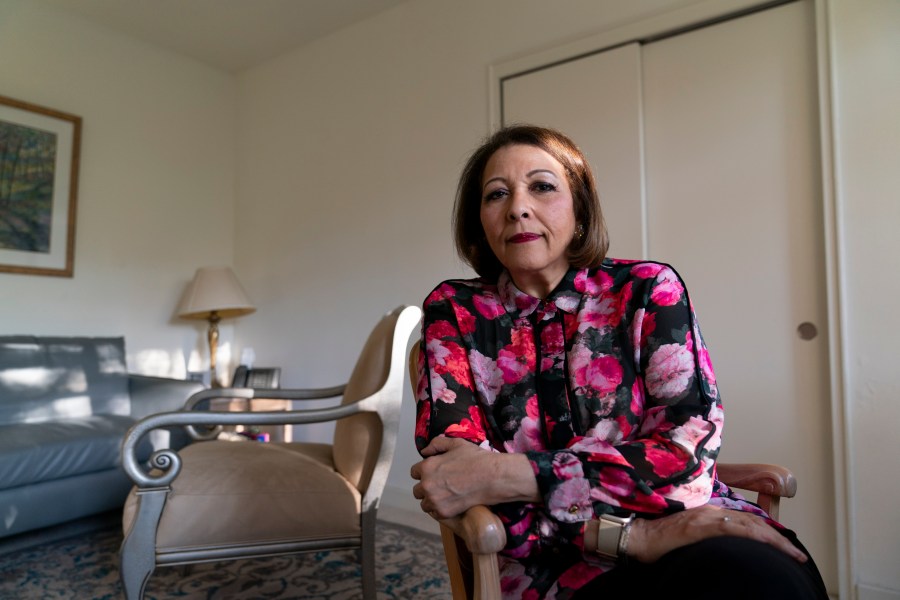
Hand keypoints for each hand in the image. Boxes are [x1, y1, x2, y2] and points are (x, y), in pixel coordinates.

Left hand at [410, 436, 537, 518]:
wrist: (492, 477)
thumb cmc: (476, 459)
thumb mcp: (456, 444)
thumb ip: (436, 444)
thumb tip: (424, 451)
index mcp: (427, 467)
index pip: (414, 472)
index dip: (424, 472)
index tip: (434, 473)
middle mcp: (427, 484)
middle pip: (417, 490)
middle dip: (427, 487)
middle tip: (442, 485)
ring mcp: (434, 500)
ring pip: (424, 503)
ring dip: (432, 500)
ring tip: (446, 495)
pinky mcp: (443, 512)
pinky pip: (434, 513)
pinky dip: (440, 509)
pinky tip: (451, 502)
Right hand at [627, 505, 807, 562]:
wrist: (637, 537)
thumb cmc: (659, 540)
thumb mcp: (689, 537)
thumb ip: (707, 537)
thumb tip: (723, 551)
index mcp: (710, 514)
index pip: (746, 521)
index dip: (769, 533)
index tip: (784, 546)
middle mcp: (712, 512)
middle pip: (754, 523)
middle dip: (779, 539)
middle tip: (797, 555)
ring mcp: (707, 518)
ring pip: (749, 525)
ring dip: (775, 541)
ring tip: (792, 555)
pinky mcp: (701, 526)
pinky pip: (733, 530)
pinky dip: (755, 537)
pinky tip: (768, 545)